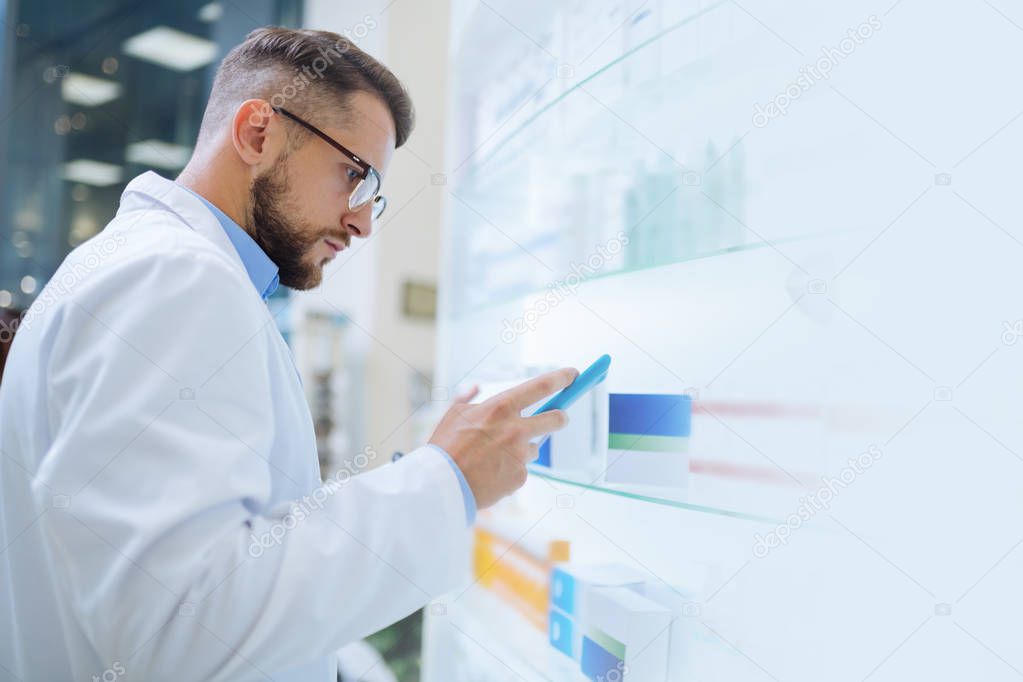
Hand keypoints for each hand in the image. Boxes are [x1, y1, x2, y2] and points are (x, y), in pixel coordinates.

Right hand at [429, 367, 578, 508]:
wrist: (442, 485)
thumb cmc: (446, 448)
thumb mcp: (453, 414)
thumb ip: (469, 398)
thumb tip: (476, 387)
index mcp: (500, 408)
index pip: (541, 386)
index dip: (561, 378)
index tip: (571, 375)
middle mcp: (516, 429)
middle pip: (556, 419)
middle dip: (560, 417)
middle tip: (559, 418)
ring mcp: (521, 454)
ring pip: (534, 448)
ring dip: (522, 449)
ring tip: (495, 457)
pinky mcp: (521, 476)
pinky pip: (522, 469)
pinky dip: (511, 470)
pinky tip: (491, 473)